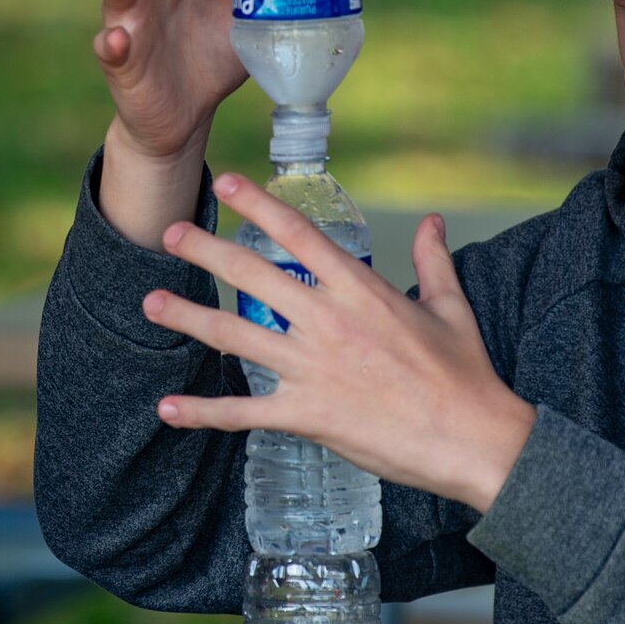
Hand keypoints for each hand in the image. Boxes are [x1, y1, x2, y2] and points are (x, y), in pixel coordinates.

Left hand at [140, 174, 536, 513]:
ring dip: (188, 318)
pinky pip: (243, 412)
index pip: (299, 235)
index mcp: (361, 290)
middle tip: (170, 233)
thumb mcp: (451, 307)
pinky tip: (168, 408)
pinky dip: (203, 411)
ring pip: (235, 336)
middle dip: (205, 252)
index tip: (228, 184)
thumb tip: (432, 221)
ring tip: (150, 305)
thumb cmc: (465, 374)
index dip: (259, 206)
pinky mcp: (308, 415)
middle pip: (253, 276)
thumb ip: (433, 260)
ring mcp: (314, 369)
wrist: (474, 439)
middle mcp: (329, 322)